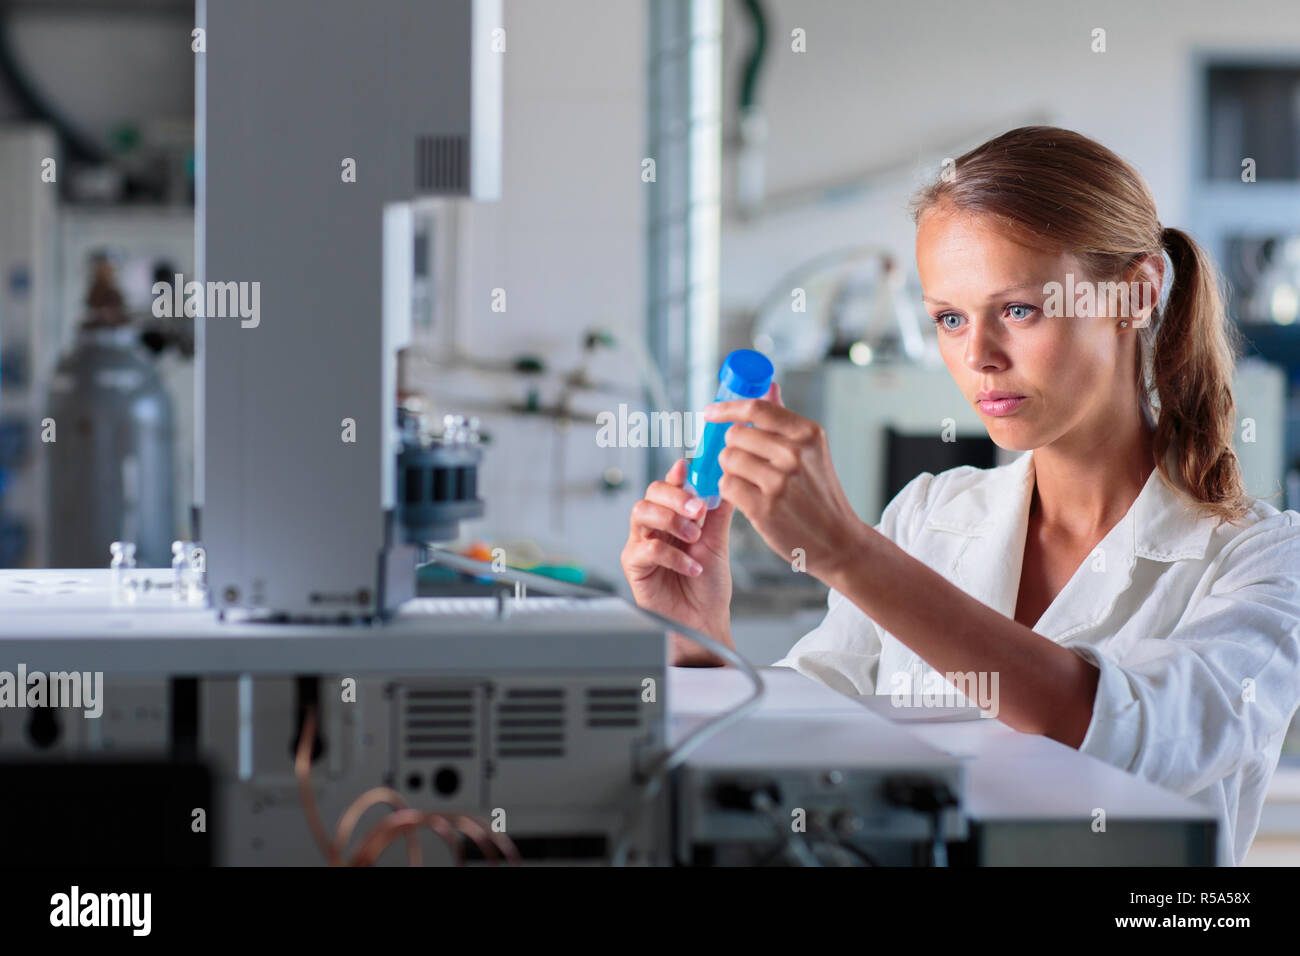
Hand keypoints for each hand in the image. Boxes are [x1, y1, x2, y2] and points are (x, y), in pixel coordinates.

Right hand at [620, 457, 736, 664]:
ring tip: (695, 537)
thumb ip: (718, 513)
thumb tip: (726, 480)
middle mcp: (654, 528)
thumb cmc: (708, 586)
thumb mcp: (718, 543)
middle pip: (651, 494)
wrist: (704, 621)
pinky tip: (692, 567)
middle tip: (698, 509)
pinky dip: (673, 556)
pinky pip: (647, 549)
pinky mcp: (634, 566)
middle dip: (674, 496)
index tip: (687, 466)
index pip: (670, 487)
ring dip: (671, 520)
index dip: (675, 475)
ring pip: (641, 513)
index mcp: (674, 518)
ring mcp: (641, 545)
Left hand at [707, 382, 866, 583]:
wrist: (838, 539)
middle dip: (732, 447)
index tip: (710, 412)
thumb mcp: (811, 451)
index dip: (727, 408)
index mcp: (807, 433)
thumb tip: (769, 385)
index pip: (756, 408)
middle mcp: (794, 453)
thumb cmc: (819, 493)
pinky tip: (747, 497)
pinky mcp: (764, 507)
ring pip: (728, 460)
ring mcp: (778, 481)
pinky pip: (726, 485)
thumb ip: (784, 420)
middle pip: (735, 435)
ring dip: (730, 470)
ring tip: (750, 482)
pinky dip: (730, 490)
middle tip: (745, 463)